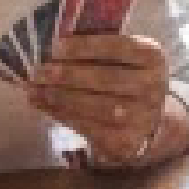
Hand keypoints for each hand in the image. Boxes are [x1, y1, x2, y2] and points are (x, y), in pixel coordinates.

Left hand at [32, 30, 171, 167]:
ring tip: (35, 88)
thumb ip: (95, 50)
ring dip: (60, 97)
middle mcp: (153, 87)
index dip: (86, 47)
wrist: (152, 122)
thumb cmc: (126, 78)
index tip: (57, 46)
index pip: (120, 47)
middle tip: (39, 71)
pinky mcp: (126, 142)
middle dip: (69, 75)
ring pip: (97, 106)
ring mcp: (142, 118)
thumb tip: (51, 47)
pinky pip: (89, 127)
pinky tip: (43, 103)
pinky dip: (61, 114)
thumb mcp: (123, 58)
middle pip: (107, 79)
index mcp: (153, 57)